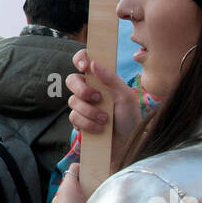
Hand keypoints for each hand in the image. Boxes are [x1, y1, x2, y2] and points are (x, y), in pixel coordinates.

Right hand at [66, 50, 140, 171]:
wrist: (128, 143)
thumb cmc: (130, 118)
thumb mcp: (126, 96)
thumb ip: (111, 79)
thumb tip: (94, 63)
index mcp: (101, 80)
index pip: (84, 61)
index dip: (80, 59)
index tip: (84, 67)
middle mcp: (90, 90)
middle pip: (72, 80)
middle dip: (83, 90)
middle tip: (98, 98)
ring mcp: (83, 106)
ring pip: (73, 101)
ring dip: (90, 112)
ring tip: (105, 119)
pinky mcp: (79, 121)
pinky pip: (74, 118)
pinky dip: (88, 124)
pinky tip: (99, 129)